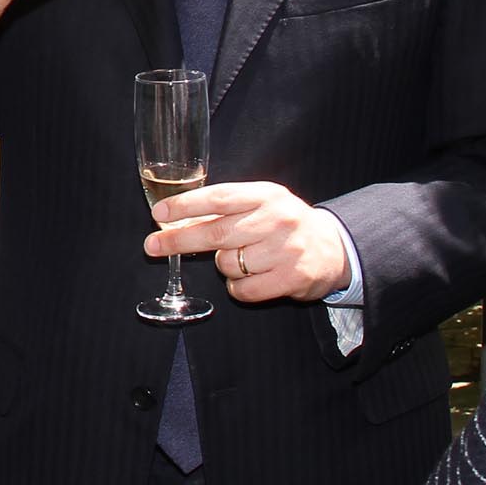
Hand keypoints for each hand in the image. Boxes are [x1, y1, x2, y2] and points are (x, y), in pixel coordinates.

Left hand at [147, 181, 353, 303]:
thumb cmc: (284, 225)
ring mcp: (286, 249)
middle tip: (151, 246)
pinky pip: (243, 289)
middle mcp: (277, 218)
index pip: (218, 198)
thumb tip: (175, 219)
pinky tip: (252, 277)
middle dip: (178, 241)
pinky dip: (238, 287)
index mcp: (266, 194)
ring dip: (223, 266)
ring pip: (227, 264)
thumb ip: (226, 208)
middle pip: (216, 233)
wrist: (333, 249)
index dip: (184, 206)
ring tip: (244, 259)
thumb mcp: (262, 204)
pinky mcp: (292, 278)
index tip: (158, 214)